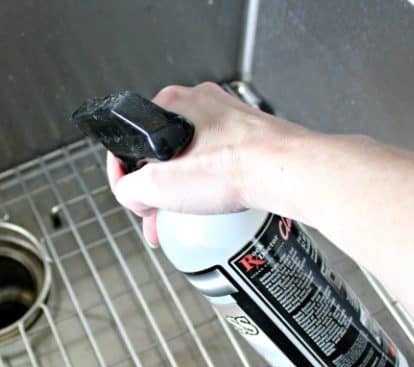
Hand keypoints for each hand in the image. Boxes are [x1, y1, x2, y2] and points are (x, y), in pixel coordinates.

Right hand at [106, 81, 309, 245]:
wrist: (287, 172)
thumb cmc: (233, 167)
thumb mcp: (158, 186)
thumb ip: (128, 189)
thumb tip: (131, 194)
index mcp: (170, 104)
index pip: (131, 142)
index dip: (126, 178)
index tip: (134, 200)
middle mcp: (199, 104)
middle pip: (161, 153)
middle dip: (156, 189)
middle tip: (158, 217)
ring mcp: (227, 118)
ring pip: (190, 158)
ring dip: (182, 189)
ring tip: (186, 216)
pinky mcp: (248, 135)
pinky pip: (217, 160)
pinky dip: (210, 183)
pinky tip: (215, 203)